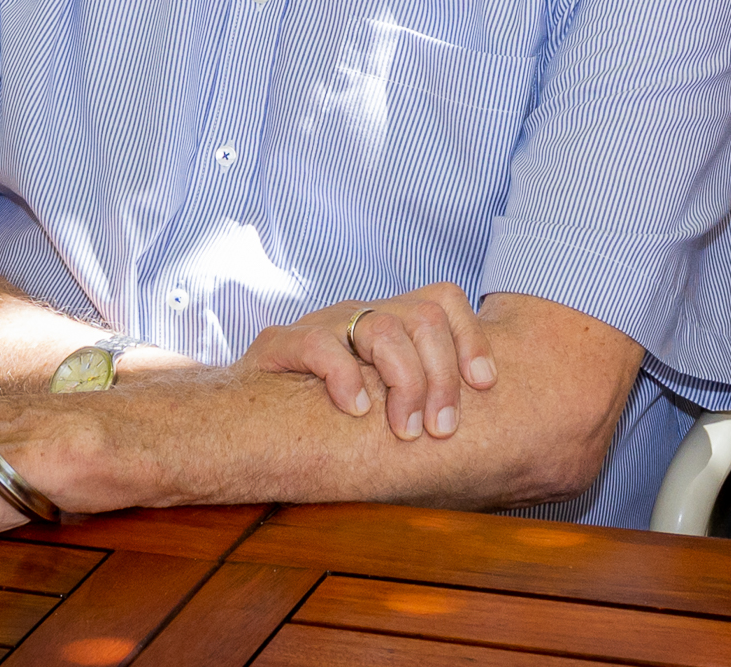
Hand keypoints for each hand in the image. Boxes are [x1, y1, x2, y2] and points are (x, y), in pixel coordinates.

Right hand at [242, 279, 498, 442]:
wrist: (243, 417)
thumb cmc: (327, 417)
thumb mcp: (385, 401)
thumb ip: (424, 400)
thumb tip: (487, 430)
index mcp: (391, 321)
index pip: (444, 301)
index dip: (471, 338)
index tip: (484, 385)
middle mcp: (361, 315)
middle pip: (423, 317)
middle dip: (441, 376)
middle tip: (440, 430)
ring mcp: (322, 325)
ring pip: (381, 326)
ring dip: (404, 381)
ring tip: (404, 430)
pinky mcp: (280, 344)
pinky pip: (320, 345)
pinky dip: (344, 376)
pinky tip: (356, 410)